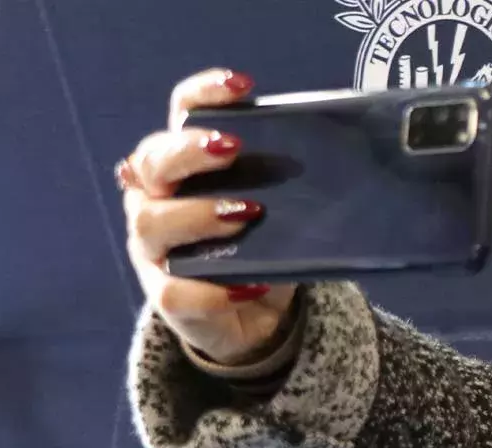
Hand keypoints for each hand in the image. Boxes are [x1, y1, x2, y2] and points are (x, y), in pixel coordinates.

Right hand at [119, 68, 296, 363]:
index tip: (243, 86)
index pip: (181, 113)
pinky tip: (250, 286)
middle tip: (232, 150)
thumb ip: (285, 182)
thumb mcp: (279, 208)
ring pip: (152, 221)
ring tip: (247, 214)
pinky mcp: (168, 296)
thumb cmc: (264, 246)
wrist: (259, 318)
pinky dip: (215, 289)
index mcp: (183, 165)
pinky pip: (176, 290)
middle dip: (189, 151)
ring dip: (199, 214)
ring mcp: (155, 248)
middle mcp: (154, 198)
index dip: (204, 94)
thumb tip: (339, 160)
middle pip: (152, 161)